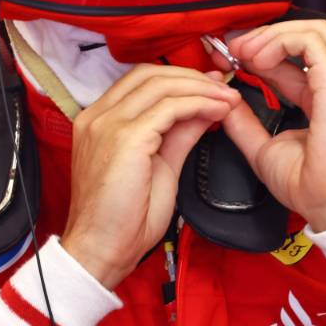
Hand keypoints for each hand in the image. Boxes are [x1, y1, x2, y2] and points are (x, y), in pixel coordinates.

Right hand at [60, 64, 239, 288]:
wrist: (101, 251)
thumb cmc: (123, 220)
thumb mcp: (159, 167)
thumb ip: (178, 135)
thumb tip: (202, 111)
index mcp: (100, 121)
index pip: (140, 81)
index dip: (179, 78)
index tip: (211, 85)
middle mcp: (99, 116)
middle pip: (149, 74)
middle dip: (192, 76)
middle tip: (223, 87)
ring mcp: (108, 124)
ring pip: (160, 85)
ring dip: (200, 88)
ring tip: (227, 98)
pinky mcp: (125, 138)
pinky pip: (169, 108)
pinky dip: (198, 104)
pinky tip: (217, 111)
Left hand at [219, 20, 325, 232]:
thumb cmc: (309, 185)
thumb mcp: (264, 146)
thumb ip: (245, 121)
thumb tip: (225, 101)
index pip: (295, 57)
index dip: (261, 51)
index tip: (231, 58)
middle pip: (307, 33)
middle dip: (266, 35)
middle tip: (235, 49)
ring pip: (313, 29)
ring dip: (272, 35)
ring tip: (245, 53)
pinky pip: (311, 41)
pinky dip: (279, 42)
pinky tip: (257, 61)